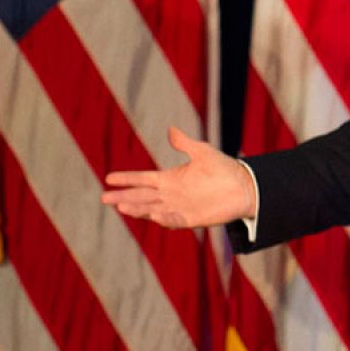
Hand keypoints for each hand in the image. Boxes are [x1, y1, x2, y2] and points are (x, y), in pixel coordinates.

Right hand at [102, 127, 255, 228]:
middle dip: (124, 197)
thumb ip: (185, 144)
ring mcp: (179, 208)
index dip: (127, 179)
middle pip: (142, 196)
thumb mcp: (203, 152)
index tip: (109, 178)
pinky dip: (163, 218)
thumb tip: (171, 130)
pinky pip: (174, 220)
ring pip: (152, 209)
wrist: (244, 187)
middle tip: (105, 197)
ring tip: (121, 207)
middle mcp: (171, 194)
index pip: (143, 179)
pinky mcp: (191, 219)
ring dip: (138, 208)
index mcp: (170, 179)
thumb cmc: (224, 168)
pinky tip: (153, 215)